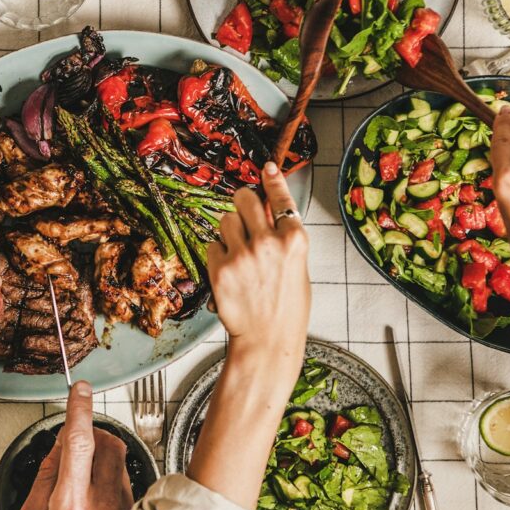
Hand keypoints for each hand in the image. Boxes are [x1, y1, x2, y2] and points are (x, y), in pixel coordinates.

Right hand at [19, 381, 137, 509]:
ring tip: (81, 485)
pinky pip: (126, 485)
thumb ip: (46, 477)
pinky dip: (109, 482)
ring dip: (100, 459)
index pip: (78, 443)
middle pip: (107, 444)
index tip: (80, 389)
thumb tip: (59, 445)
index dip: (79, 410)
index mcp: (70, 508)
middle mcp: (103, 509)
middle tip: (74, 445)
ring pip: (119, 462)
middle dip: (92, 433)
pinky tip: (95, 506)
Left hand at [206, 163, 309, 358]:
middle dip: (242, 203)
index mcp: (294, 241)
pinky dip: (217, 255)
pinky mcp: (220, 268)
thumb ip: (283, 239)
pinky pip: (212, 245)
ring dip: (228, 232)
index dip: (272, 180)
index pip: (281, 198)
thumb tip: (268, 213)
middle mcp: (268, 242)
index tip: (266, 168)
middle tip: (243, 216)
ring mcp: (242, 254)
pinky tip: (229, 273)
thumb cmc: (286, 308)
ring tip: (238, 256)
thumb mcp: (297, 268)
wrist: (267, 341)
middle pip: (243, 198)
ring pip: (224, 221)